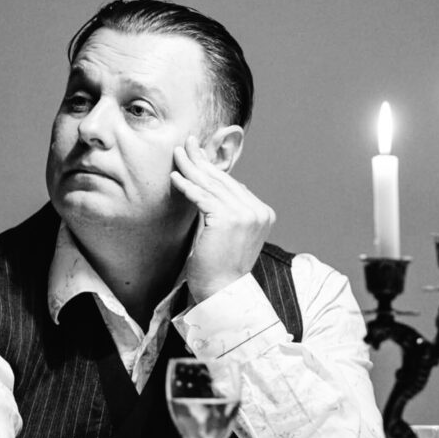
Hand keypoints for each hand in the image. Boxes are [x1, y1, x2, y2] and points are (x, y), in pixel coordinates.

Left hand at [171, 135, 274, 302]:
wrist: (222, 292)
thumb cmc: (220, 266)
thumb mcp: (229, 232)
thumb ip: (226, 209)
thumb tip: (212, 185)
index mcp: (263, 213)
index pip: (233, 185)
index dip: (213, 169)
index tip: (197, 154)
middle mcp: (258, 211)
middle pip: (223, 181)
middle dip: (201, 161)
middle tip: (186, 144)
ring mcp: (245, 214)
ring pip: (212, 186)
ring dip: (191, 168)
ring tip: (177, 155)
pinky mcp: (227, 219)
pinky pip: (202, 197)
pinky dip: (187, 186)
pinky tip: (175, 177)